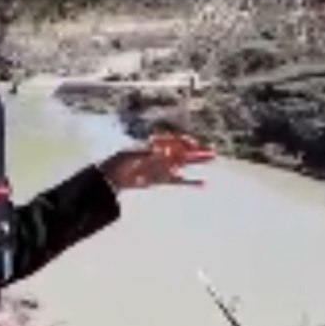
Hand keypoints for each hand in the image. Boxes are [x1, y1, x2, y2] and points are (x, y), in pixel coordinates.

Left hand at [98, 132, 215, 190]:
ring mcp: (162, 167)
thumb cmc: (120, 162)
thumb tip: (160, 150)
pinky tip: (203, 184)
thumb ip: (146, 153)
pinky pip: (178, 181)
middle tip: (212, 151)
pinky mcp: (161, 180)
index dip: (183, 143)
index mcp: (154, 145)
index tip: (193, 144)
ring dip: (197, 161)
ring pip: (183, 163)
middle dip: (196, 150)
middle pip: (181, 151)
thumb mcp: (131, 155)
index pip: (173, 141)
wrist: (111, 178)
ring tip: (212, 158)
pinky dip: (190, 183)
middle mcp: (160, 154)